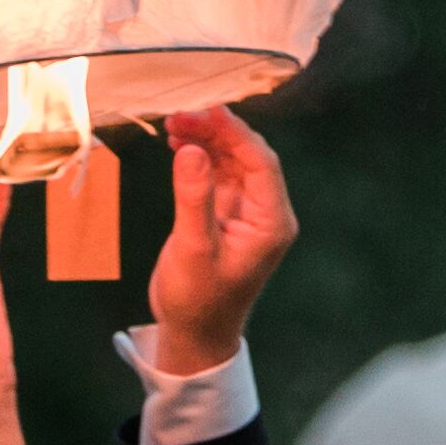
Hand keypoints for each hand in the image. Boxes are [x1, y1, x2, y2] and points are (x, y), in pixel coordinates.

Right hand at [144, 110, 296, 380]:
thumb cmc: (197, 300)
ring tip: (173, 125)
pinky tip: (179, 144)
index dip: (235, 133)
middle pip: (248, 156)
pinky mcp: (228, 214)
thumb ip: (194, 198)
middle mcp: (266, 213)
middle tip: (179, 116)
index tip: (205, 110)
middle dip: (216, 131)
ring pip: (233, 161)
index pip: (261, 163)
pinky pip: (219, 174)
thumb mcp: (193, 250)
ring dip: (206, 140)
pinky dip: (200, 157)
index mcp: (272, 223)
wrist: (195, 334)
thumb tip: (191, 150)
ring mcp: (248, 212)